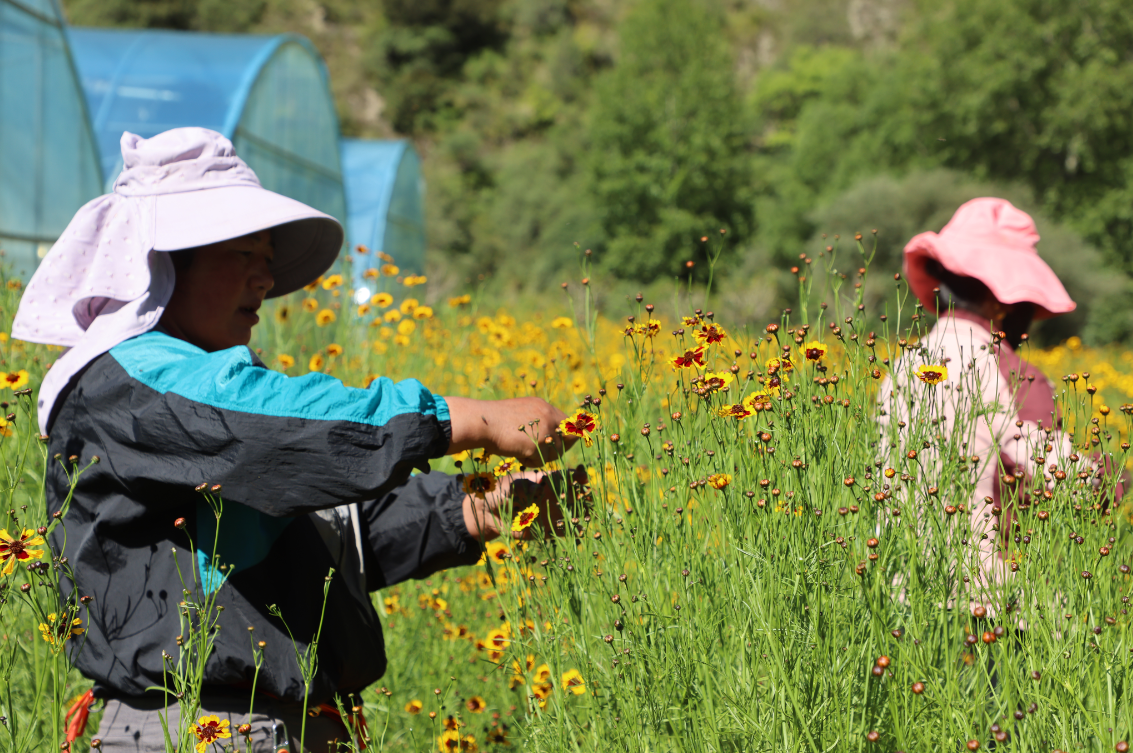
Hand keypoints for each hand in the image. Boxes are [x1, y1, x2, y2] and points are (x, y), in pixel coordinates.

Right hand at [445, 396, 574, 467]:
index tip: (561, 446)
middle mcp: (548, 416)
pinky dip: (530, 462)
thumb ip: (538, 421)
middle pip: (567, 440)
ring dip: (541, 457)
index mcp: (544, 407)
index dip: (566, 436)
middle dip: (556, 450)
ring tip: (523, 452)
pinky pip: (540, 460)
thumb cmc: (495, 420)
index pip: (567, 423)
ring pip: (555, 452)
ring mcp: (544, 430)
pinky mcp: (536, 444)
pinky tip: (518, 455)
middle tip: (539, 453)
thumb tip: (552, 436)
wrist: (481, 422)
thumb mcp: (522, 414)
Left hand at [462, 467, 588, 540]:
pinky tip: (579, 531)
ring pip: (570, 512)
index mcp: (544, 481)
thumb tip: (538, 490)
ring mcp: (550, 513)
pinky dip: (570, 531)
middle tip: (590, 496)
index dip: (575, 476)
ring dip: (580, 513)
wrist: (489, 513)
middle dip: (583, 495)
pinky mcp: (546, 529)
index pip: (564, 477)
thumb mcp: (511, 486)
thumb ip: (525, 488)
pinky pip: (561, 530)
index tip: (582, 476)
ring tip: (589, 514)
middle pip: (572, 495)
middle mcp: (551, 496)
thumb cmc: (500, 492)